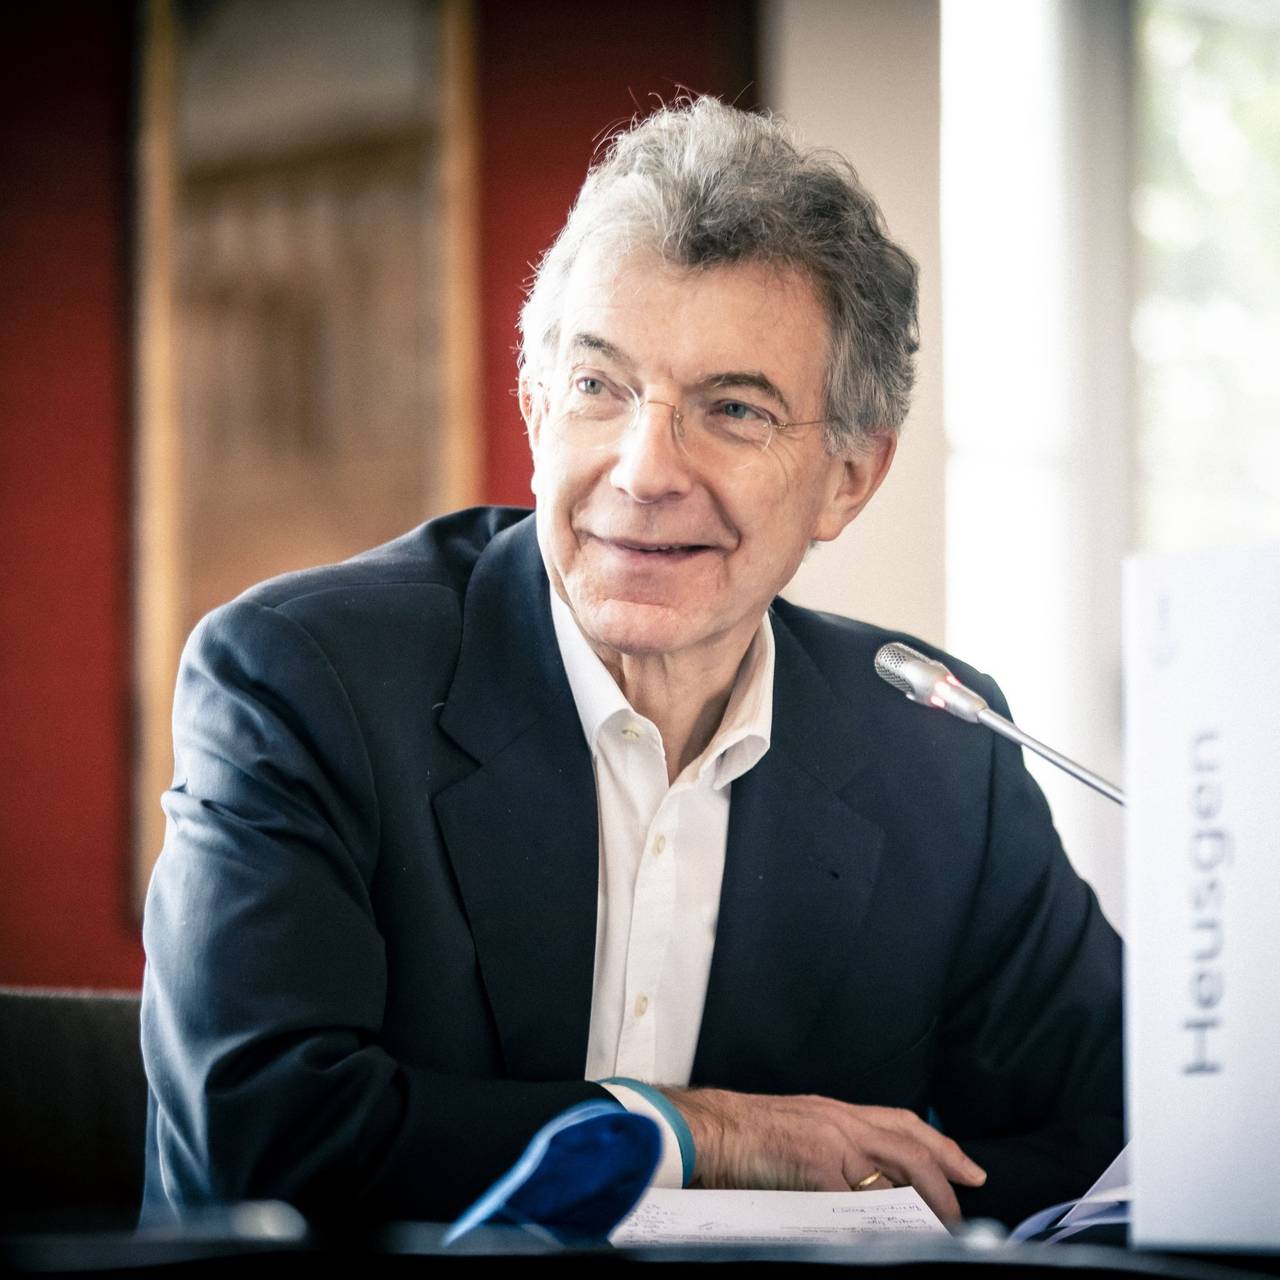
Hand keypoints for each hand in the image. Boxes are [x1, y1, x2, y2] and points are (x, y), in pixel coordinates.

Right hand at [662, 1087, 985, 1225]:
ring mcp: (831, 1144)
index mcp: (837, 1111)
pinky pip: (858, 1199)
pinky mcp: (815, 1167)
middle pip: (911, 1144)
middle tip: (967, 1203)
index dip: (940, 1145)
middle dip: (946, 1176)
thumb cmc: (744, 1132)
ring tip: (939, 1227)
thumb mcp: (799, 1128)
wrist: (709, 1128)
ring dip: (922, 1203)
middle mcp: (841, 1121)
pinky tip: (893, 1234)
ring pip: (895, 1171)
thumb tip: (868, 1185)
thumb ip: (833, 1149)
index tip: (968, 1168)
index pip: (902, 1123)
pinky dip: (880, 1219)